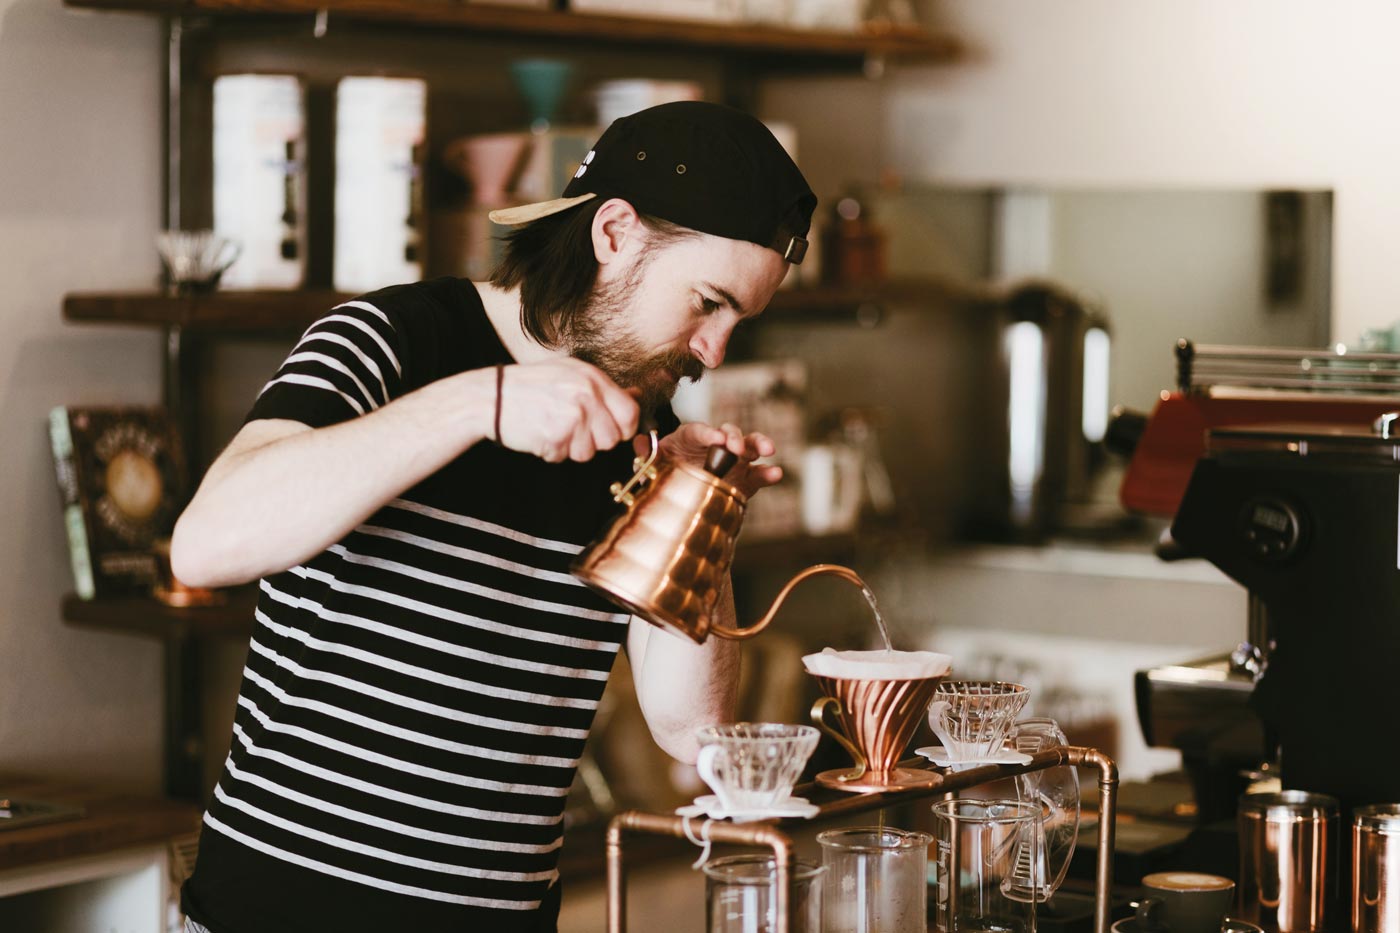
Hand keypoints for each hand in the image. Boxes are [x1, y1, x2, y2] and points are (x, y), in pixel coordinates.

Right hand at [496, 359, 639, 462]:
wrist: (490, 397)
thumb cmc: (530, 386)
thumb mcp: (570, 374)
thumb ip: (603, 388)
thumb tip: (636, 396)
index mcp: (592, 378)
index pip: (630, 413)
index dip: (623, 428)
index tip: (608, 430)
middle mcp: (586, 394)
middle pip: (612, 439)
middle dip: (594, 442)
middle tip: (571, 430)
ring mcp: (572, 415)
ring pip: (589, 452)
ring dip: (571, 449)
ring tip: (552, 429)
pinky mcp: (556, 435)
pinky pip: (564, 457)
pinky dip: (551, 452)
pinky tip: (539, 434)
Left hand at [637, 422, 783, 497]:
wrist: (678, 496)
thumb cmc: (666, 472)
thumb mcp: (653, 464)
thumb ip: (647, 454)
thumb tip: (637, 442)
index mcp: (691, 438)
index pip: (700, 431)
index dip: (708, 433)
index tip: (715, 438)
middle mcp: (715, 445)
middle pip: (729, 433)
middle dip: (735, 437)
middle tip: (737, 448)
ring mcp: (733, 460)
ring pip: (750, 446)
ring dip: (759, 445)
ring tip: (768, 450)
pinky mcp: (745, 478)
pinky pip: (759, 474)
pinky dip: (768, 473)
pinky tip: (776, 474)